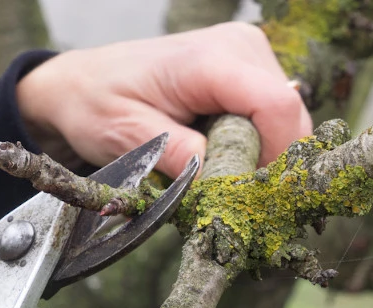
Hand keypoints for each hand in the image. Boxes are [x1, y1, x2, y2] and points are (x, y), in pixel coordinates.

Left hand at [16, 22, 312, 176]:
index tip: (240, 194)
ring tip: (210, 170)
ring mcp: (250, 57)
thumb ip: (175, 154)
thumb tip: (218, 182)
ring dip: (256, 157)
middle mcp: (241, 48)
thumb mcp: (126, 136)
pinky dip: (252, 146)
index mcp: (210, 58)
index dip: (272, 159)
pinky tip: (216, 155)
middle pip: (290, 119)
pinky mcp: (249, 73)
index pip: (277, 108)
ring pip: (286, 123)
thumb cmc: (96, 103)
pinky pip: (272, 119)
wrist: (82, 83)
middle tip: (219, 191)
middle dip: (263, 164)